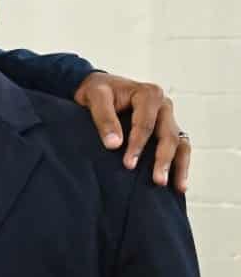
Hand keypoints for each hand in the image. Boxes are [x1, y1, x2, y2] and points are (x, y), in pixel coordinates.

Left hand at [73, 73, 189, 190]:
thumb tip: (114, 144)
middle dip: (163, 159)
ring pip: (179, 143)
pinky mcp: (167, 130)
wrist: (99, 89)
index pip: (145, 124)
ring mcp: (168, 119)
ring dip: (178, 166)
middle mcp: (163, 106)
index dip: (137, 145)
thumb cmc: (97, 91)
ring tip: (176, 187)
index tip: (128, 164)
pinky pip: (180, 148)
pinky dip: (181, 165)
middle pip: (168, 135)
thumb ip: (104, 118)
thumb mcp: (96, 97)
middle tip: (157, 180)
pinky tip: (179, 185)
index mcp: (148, 94)